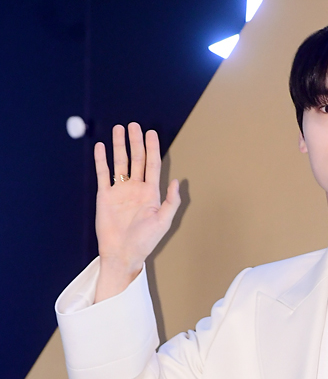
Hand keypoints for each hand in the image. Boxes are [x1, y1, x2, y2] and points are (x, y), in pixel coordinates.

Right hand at [93, 122, 180, 301]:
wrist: (123, 253)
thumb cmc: (145, 241)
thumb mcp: (163, 222)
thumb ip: (171, 201)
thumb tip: (176, 181)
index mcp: (151, 194)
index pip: (152, 165)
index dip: (152, 149)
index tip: (152, 132)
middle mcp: (135, 189)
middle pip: (136, 159)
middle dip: (136, 142)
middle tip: (134, 125)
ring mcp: (120, 191)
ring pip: (119, 162)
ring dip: (119, 146)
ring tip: (118, 129)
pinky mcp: (105, 196)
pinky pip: (103, 174)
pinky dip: (101, 160)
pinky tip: (100, 147)